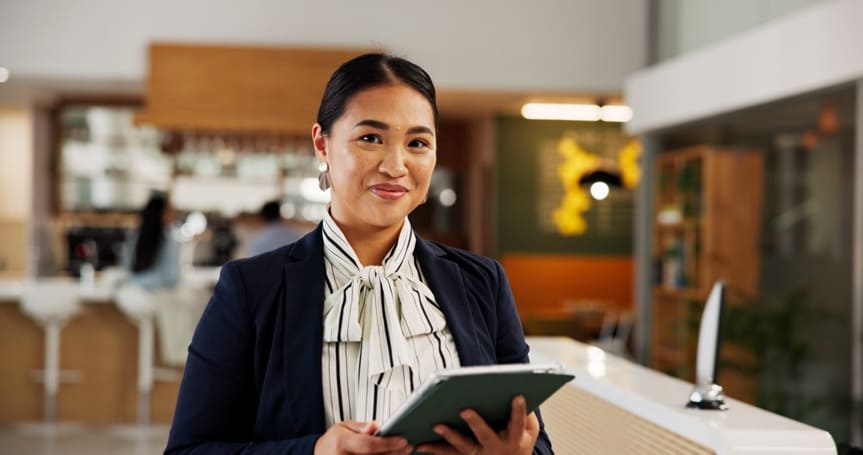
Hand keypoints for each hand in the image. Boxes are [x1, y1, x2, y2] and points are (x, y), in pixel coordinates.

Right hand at [315, 420, 412, 454]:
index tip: (402, 440)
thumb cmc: (333, 441)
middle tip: (407, 447)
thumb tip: (375, 426)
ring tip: (402, 452)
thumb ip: (360, 427)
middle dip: (394, 452)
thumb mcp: (343, 426)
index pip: (368, 445)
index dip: (388, 443)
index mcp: (341, 442)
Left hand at [416, 395, 538, 454]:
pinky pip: (448, 454)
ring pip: (463, 446)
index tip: (517, 396)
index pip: (518, 423)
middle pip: (485, 435)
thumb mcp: (531, 433)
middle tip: (465, 410)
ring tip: (437, 425)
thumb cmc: (519, 447)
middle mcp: (495, 448)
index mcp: (514, 439)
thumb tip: (520, 391)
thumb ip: (527, 414)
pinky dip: (434, 448)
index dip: (518, 410)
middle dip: (475, 423)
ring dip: (449, 435)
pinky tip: (421, 443)